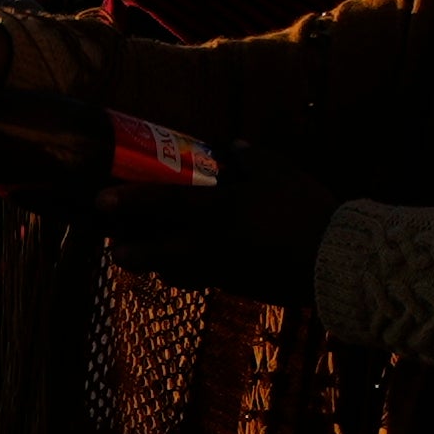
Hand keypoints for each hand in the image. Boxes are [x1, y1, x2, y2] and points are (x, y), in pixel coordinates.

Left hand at [95, 144, 340, 307]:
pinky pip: (202, 280)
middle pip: (156, 254)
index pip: (161, 204)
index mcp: (217, 210)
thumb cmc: (307, 211)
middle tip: (115, 249)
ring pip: (176, 273)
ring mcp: (222, 270)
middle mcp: (210, 244)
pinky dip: (190, 273)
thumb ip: (251, 158)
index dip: (128, 201)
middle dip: (131, 254)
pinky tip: (192, 264)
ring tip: (151, 258)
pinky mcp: (237, 287)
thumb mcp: (280, 173)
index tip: (100, 201)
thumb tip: (232, 147)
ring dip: (159, 266)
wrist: (333, 263)